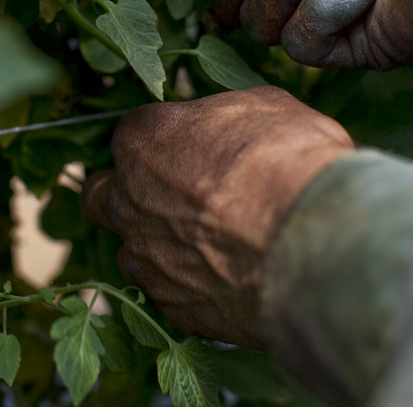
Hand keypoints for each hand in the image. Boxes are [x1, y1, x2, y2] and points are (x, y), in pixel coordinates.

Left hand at [81, 86, 352, 347]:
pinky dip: (191, 285)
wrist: (312, 240)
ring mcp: (145, 257)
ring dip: (158, 244)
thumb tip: (230, 124)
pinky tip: (229, 277)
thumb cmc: (288, 160)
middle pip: (100, 194)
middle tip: (172, 193)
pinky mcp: (172, 306)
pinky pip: (169, 293)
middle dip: (125, 193)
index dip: (163, 139)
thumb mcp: (265, 106)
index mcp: (143, 140)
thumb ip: (226, 116)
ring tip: (210, 243)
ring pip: (131, 250)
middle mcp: (127, 199)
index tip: (190, 146)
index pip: (133, 132)